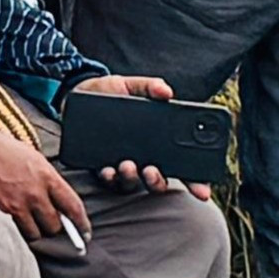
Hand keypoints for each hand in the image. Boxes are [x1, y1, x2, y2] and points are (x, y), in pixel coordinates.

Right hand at [0, 129, 90, 243]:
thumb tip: (58, 199)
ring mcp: (21, 201)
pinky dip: (24, 227)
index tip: (85, 232)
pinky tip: (22, 219)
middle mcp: (37, 191)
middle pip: (55, 224)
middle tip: (54, 224)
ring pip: (38, 231)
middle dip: (56, 227)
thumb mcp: (36, 159)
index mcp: (49, 176)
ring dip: (40, 230)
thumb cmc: (8, 150)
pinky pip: (22, 227)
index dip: (82, 222)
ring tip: (36, 222)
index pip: (72, 205)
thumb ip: (49, 180)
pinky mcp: (6, 208)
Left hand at [68, 74, 220, 200]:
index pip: (181, 165)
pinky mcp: (100, 167)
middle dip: (158, 182)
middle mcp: (141, 158)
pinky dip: (109, 177)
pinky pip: (107, 180)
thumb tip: (167, 91)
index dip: (195, 181)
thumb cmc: (107, 92)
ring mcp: (121, 165)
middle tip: (153, 172)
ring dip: (133, 178)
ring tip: (128, 165)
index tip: (203, 191)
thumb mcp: (128, 85)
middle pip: (158, 181)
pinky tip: (108, 170)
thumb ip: (148, 86)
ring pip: (133, 184)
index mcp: (156, 142)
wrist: (75, 94)